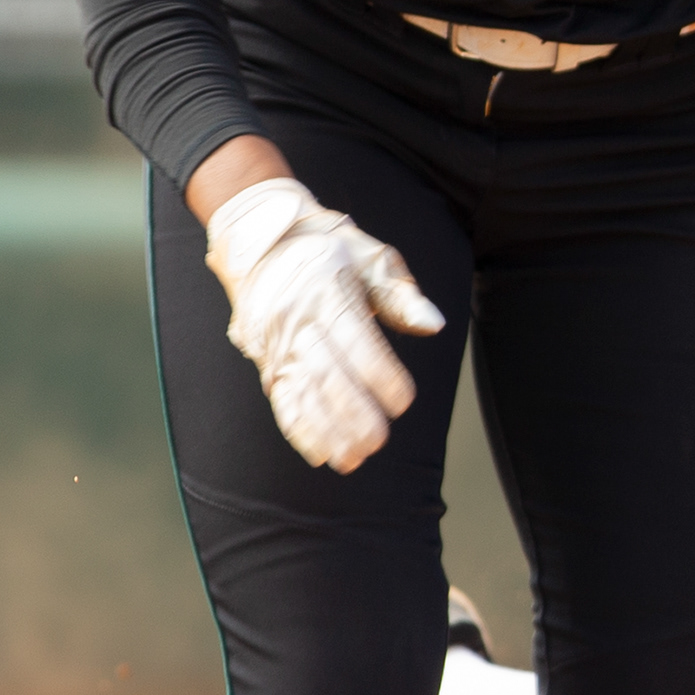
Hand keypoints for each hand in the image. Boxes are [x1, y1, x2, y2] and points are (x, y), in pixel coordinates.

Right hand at [202, 173, 445, 472]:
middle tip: (377, 441)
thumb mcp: (369, 256)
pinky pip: (279, 397)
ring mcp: (276, 341)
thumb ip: (401, 294)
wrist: (261, 237)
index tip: (402, 402)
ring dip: (325, 429)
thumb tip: (433, 324)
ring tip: (352, 458)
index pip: (355, 339)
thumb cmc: (327, 248)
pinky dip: (298, 428)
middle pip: (325, 371)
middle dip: (351, 411)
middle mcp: (296, 318)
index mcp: (326, 289)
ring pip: (301, 391)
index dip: (379, 373)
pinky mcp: (265, 359)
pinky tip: (319, 452)